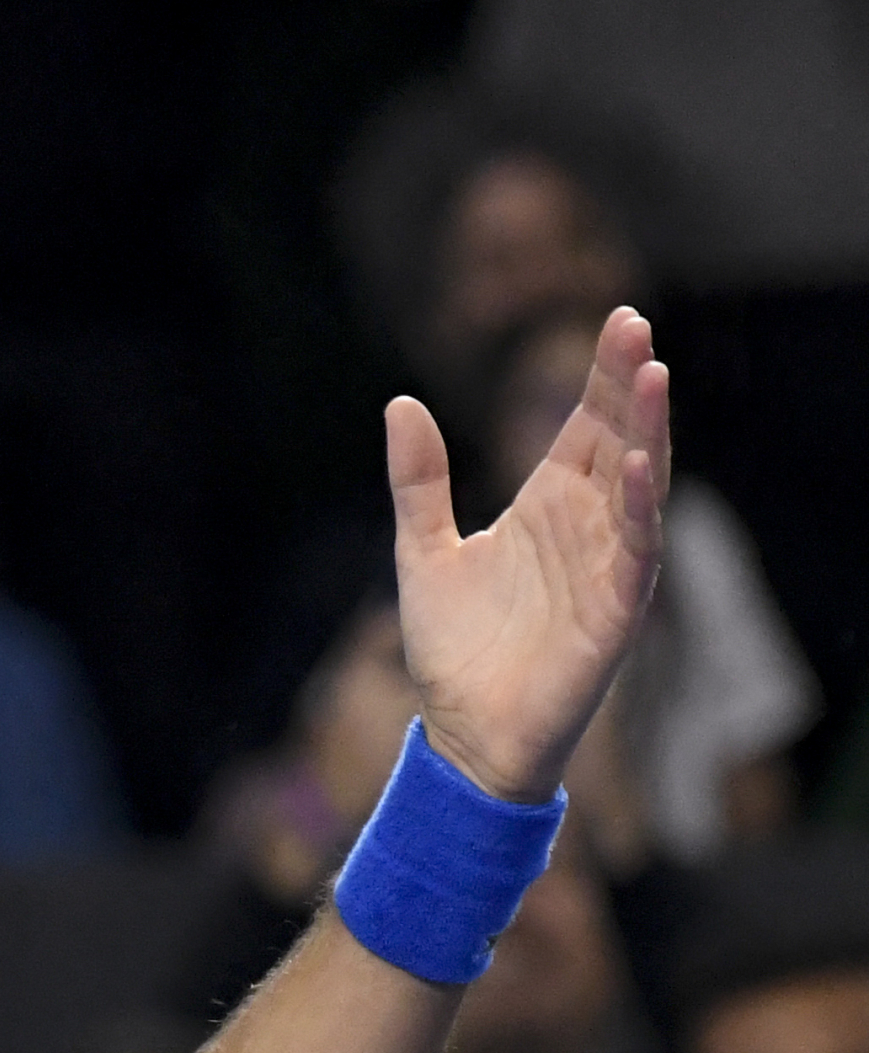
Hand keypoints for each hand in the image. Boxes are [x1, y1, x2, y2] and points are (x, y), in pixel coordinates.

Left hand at [389, 307, 667, 802]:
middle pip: (617, 442)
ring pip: (639, 487)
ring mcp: (606, 568)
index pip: (584, 427)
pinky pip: (636, 554)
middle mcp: (586, 529)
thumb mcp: (422, 550)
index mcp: (548, 507)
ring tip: (652, 375)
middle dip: (627, 386)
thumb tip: (400, 402)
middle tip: (635, 325)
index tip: (616, 318)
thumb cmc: (454, 648)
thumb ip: (417, 480)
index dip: (600, 376)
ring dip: (648, 433)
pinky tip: (636, 468)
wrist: (462, 733)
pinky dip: (638, 512)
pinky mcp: (614, 614)